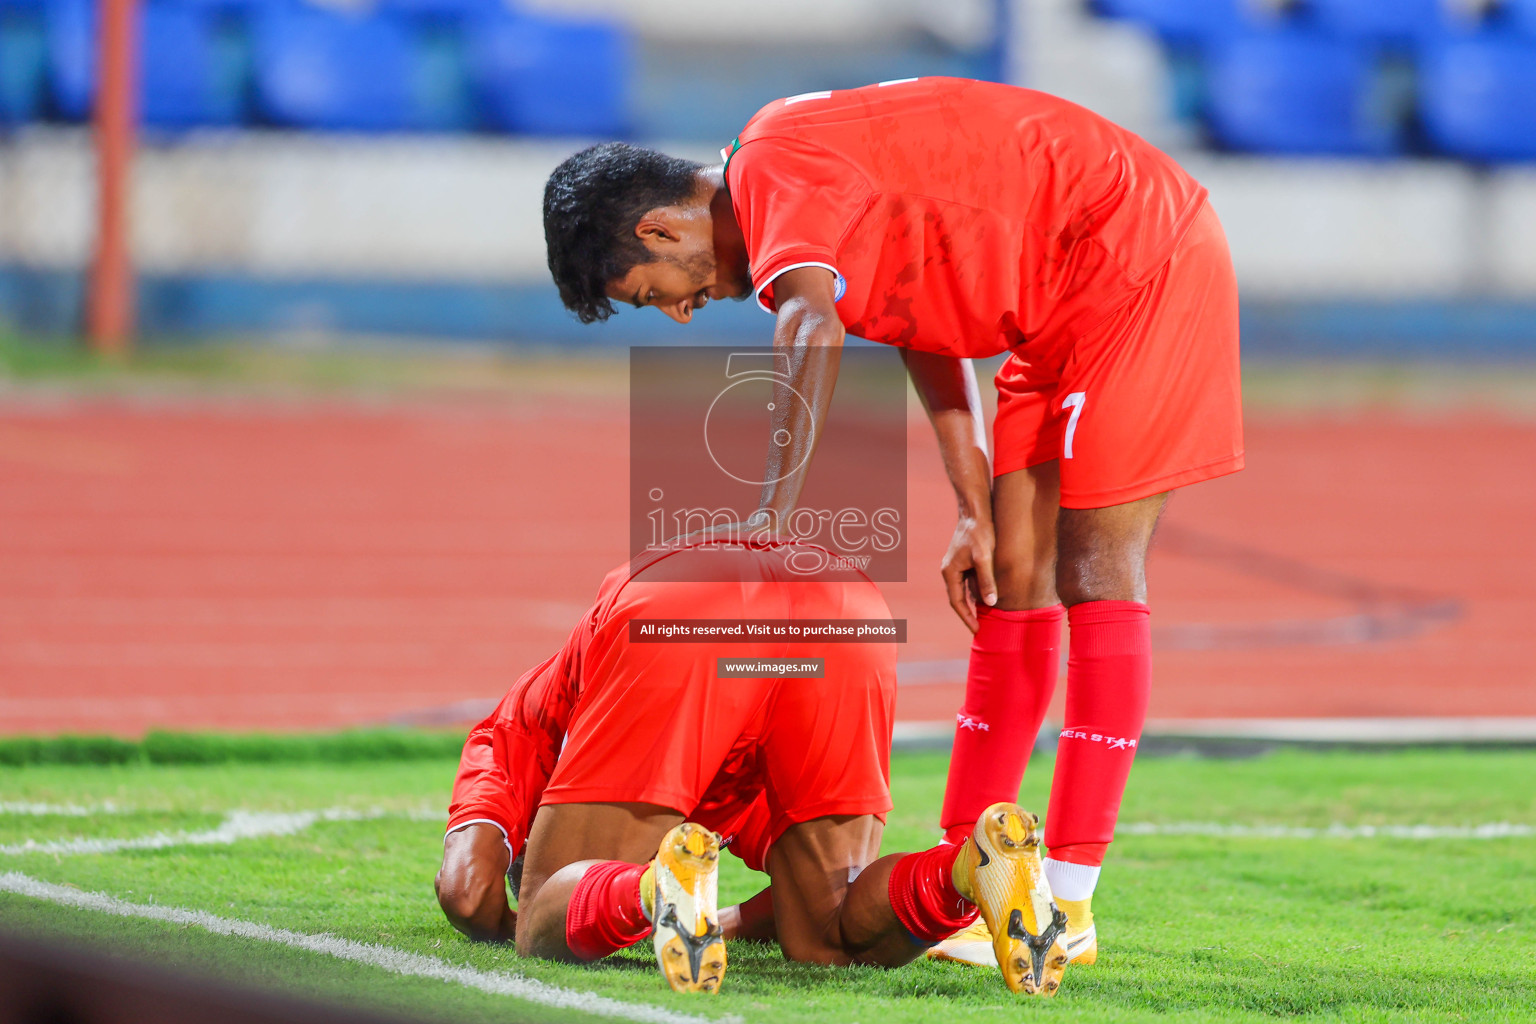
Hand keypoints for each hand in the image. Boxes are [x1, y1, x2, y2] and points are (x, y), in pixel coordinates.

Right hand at [941, 512, 996, 632]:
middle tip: (980, 629)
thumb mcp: (985, 557)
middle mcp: (949, 570)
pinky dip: (975, 592)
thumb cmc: (979, 532)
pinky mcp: (963, 561)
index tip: (977, 630)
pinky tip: (985, 598)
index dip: (967, 618)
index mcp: (950, 572)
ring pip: (963, 591)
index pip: (956, 602)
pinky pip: (967, 582)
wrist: (975, 511)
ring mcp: (955, 566)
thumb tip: (990, 603)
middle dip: (968, 614)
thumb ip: (987, 581)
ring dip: (971, 604)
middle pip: (957, 599)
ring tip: (983, 618)